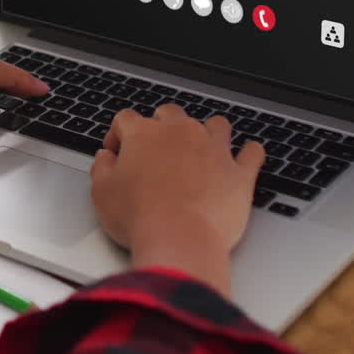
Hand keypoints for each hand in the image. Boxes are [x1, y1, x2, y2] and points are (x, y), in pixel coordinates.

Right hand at [91, 105, 263, 296]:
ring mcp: (213, 149)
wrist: (179, 239)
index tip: (117, 150)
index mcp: (144, 134)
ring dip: (207, 132)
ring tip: (202, 147)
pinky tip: (247, 155)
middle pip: (171, 114)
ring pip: (215, 124)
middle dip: (162, 125)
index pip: (126, 118)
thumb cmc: (139, 217)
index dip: (118, 133)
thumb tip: (105, 159)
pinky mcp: (239, 172)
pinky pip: (252, 152)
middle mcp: (180, 133)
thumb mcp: (102, 193)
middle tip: (157, 148)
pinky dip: (249, 153)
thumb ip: (102, 168)